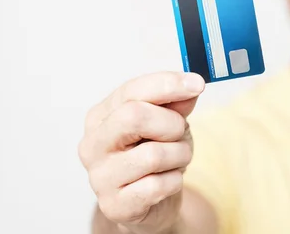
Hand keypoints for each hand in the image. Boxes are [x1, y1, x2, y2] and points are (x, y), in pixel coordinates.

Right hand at [78, 71, 204, 233]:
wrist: (147, 205)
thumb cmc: (152, 158)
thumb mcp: (165, 124)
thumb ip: (175, 104)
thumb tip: (191, 86)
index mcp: (100, 117)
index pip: (131, 91)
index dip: (167, 84)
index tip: (197, 84)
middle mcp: (92, 144)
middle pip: (135, 117)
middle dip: (171, 124)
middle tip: (180, 132)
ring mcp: (99, 177)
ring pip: (153, 154)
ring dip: (179, 155)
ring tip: (177, 160)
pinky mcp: (114, 205)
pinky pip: (157, 186)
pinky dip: (174, 181)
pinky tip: (167, 182)